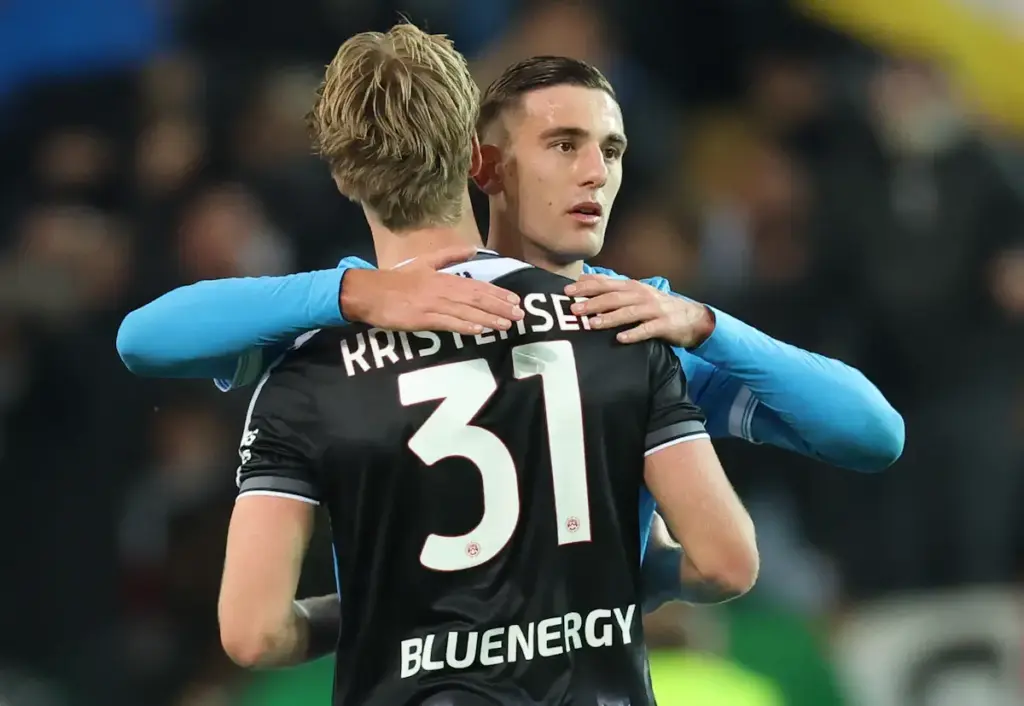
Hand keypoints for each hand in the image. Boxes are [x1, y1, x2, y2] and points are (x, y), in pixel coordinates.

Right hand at [340, 245, 523, 334]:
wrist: (369, 291)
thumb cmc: (396, 280)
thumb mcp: (424, 263)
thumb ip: (448, 256)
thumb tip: (472, 249)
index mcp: (444, 277)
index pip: (477, 285)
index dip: (498, 293)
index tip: (516, 300)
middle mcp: (442, 289)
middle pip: (477, 298)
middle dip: (500, 306)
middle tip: (520, 315)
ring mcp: (433, 304)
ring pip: (467, 311)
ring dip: (489, 318)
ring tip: (507, 324)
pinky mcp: (422, 318)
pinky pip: (448, 322)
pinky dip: (465, 326)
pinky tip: (480, 330)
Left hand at [565, 274, 714, 347]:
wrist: (692, 317)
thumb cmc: (657, 307)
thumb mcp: (636, 295)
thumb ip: (613, 290)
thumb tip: (584, 283)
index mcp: (632, 287)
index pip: (606, 283)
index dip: (586, 286)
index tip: (567, 291)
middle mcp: (641, 295)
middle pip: (614, 297)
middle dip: (593, 302)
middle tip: (575, 309)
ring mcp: (653, 309)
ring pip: (628, 312)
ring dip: (610, 317)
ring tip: (593, 324)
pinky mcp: (664, 324)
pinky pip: (646, 329)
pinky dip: (633, 334)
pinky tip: (620, 339)